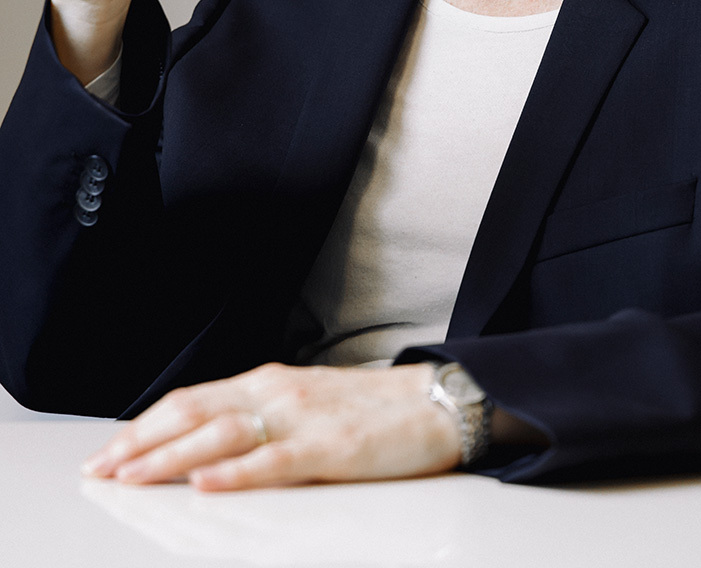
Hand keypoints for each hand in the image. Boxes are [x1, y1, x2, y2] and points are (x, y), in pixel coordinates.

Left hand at [81, 363, 461, 490]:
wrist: (434, 400)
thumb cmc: (370, 410)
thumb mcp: (303, 403)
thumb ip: (258, 417)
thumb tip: (205, 448)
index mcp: (267, 382)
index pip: (190, 400)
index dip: (144, 426)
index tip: (108, 452)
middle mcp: (275, 391)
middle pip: (193, 412)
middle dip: (140, 442)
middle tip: (100, 470)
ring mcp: (301, 417)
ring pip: (222, 434)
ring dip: (170, 457)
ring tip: (131, 477)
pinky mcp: (331, 447)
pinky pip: (275, 460)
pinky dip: (236, 472)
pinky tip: (206, 485)